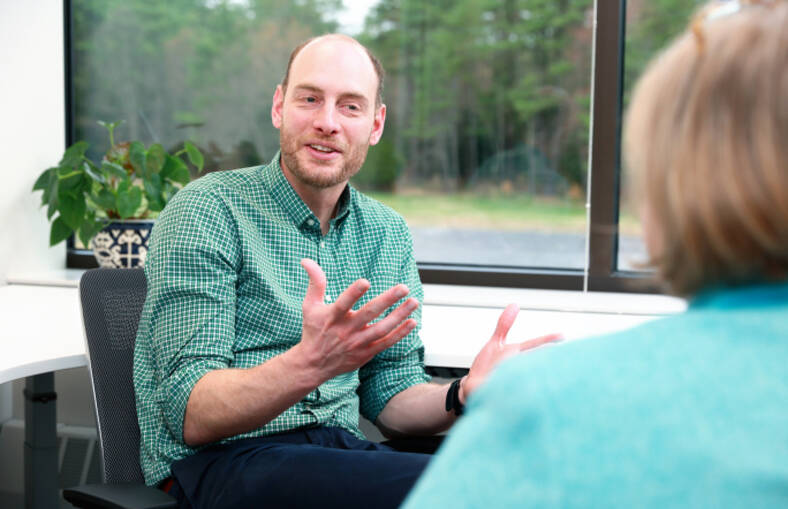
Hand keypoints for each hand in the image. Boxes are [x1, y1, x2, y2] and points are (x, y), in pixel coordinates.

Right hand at [294, 258, 418, 381]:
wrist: (314, 365)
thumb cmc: (314, 331)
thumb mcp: (310, 306)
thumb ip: (315, 283)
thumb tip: (306, 260)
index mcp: (332, 317)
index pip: (343, 303)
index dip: (353, 293)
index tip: (365, 281)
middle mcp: (346, 330)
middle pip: (369, 314)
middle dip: (387, 300)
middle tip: (403, 288)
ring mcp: (358, 343)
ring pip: (382, 329)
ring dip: (399, 315)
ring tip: (413, 302)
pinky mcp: (366, 353)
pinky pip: (386, 342)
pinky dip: (400, 333)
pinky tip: (412, 322)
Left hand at [460, 304, 561, 403]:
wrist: (473, 388)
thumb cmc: (486, 366)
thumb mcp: (495, 343)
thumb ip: (504, 325)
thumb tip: (514, 305)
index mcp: (518, 354)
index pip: (535, 344)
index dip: (547, 340)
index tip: (562, 336)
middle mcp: (519, 367)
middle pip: (535, 359)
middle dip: (545, 358)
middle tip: (559, 355)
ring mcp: (513, 380)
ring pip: (525, 374)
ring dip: (528, 373)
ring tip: (538, 372)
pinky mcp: (504, 393)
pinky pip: (512, 389)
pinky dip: (515, 387)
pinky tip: (514, 386)